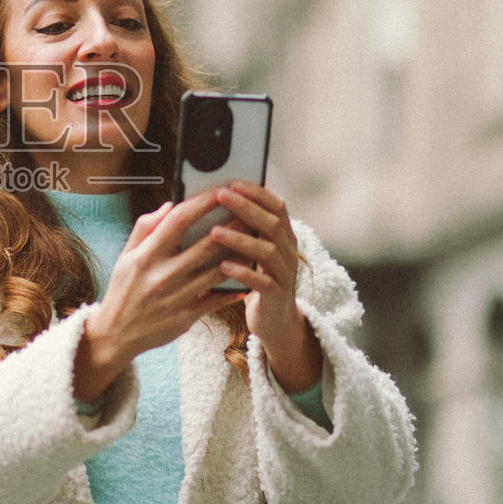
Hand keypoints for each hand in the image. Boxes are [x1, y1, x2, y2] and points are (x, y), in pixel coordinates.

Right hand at [72, 190, 246, 402]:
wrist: (116, 334)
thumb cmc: (123, 291)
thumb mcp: (125, 256)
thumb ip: (145, 228)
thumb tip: (169, 205)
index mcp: (146, 256)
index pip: (178, 221)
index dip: (202, 203)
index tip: (219, 191)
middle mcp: (162, 275)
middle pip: (206, 245)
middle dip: (231, 226)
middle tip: (249, 213)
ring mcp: (176, 297)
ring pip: (217, 271)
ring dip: (239, 254)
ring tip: (253, 241)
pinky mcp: (187, 316)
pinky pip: (217, 299)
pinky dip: (234, 288)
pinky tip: (246, 276)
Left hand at [208, 181, 322, 393]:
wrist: (274, 322)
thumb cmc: (256, 278)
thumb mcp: (255, 250)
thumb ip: (245, 228)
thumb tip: (216, 197)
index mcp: (283, 236)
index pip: (276, 206)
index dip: (256, 192)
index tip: (232, 181)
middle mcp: (288, 252)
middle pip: (272, 223)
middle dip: (245, 207)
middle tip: (220, 195)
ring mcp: (285, 275)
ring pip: (268, 251)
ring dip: (240, 239)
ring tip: (215, 232)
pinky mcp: (276, 297)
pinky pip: (263, 282)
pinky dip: (244, 272)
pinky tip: (224, 266)